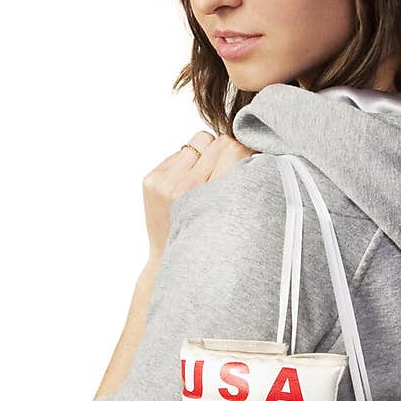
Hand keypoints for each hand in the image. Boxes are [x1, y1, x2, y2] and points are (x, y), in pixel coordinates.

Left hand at [143, 131, 255, 261]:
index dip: (245, 151)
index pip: (235, 149)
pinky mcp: (152, 179)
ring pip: (199, 141)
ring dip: (205, 154)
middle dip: (227, 152)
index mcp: (210, 197)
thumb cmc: (208, 237)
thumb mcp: (231, 214)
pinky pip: (180, 152)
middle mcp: (185, 187)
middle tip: (227, 170)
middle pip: (218, 142)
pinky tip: (187, 183)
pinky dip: (187, 163)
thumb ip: (238, 182)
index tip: (248, 161)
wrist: (169, 259)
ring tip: (205, 178)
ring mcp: (165, 182)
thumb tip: (248, 145)